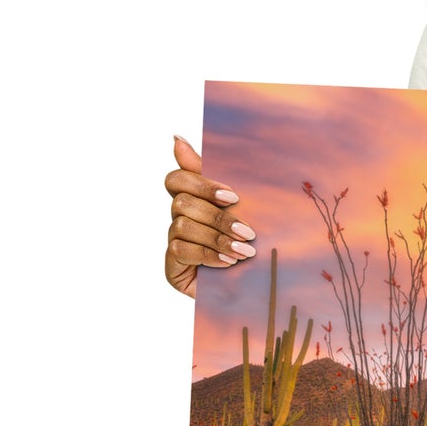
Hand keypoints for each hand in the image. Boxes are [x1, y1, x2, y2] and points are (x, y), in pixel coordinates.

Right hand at [164, 135, 255, 297]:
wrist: (254, 288)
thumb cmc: (249, 243)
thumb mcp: (242, 208)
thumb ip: (217, 175)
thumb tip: (177, 137)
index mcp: (193, 199)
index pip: (177, 178)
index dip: (201, 184)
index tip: (233, 196)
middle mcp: (179, 218)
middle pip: (182, 202)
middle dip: (218, 217)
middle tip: (249, 231)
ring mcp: (174, 241)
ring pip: (183, 226)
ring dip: (217, 238)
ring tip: (245, 252)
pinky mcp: (172, 266)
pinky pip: (181, 251)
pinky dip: (208, 255)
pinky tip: (229, 263)